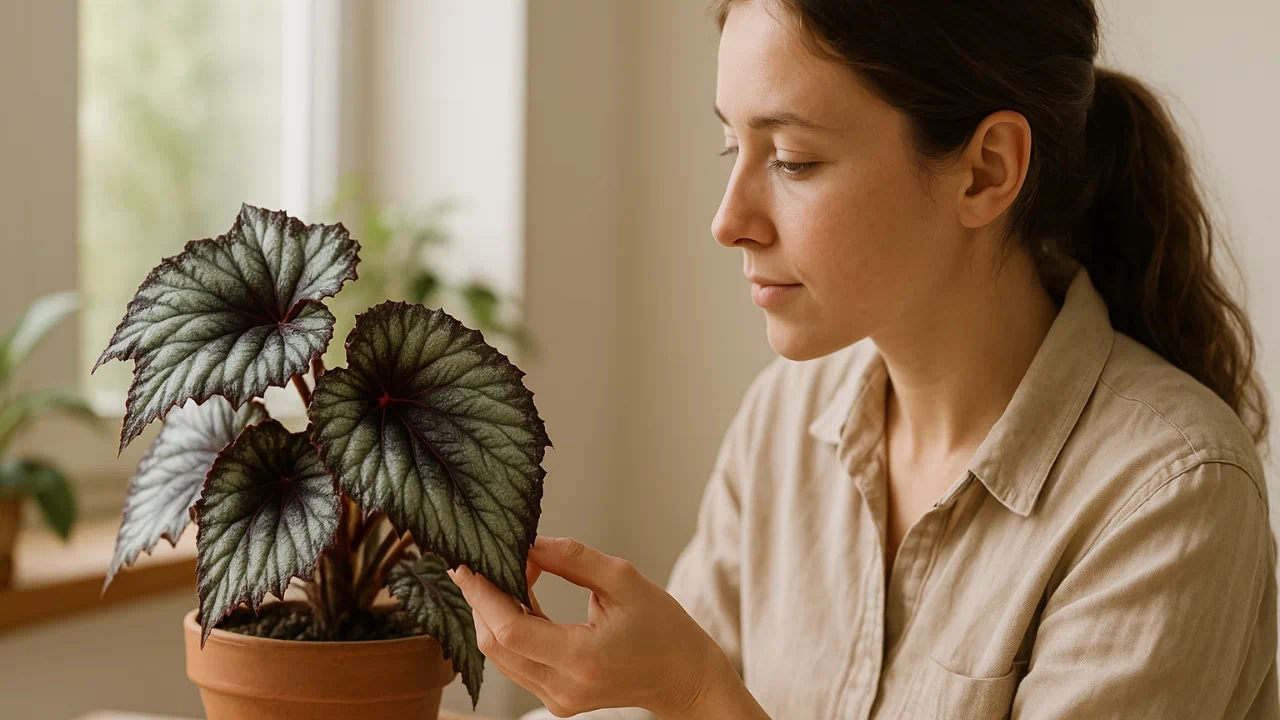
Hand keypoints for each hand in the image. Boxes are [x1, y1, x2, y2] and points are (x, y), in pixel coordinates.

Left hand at [448, 536, 744, 718]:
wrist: (685, 677)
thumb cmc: (664, 628)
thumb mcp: (624, 580)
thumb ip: (572, 559)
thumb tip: (529, 544)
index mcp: (583, 658)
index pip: (509, 630)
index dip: (481, 595)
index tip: (467, 563)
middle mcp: (564, 687)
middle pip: (496, 645)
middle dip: (483, 599)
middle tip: (491, 560)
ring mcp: (558, 698)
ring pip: (501, 655)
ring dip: (495, 612)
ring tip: (512, 574)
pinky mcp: (556, 698)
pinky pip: (516, 662)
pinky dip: (510, 628)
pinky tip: (523, 598)